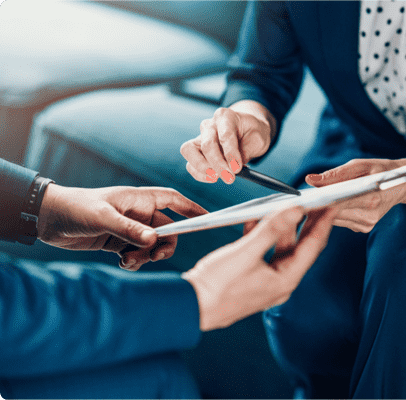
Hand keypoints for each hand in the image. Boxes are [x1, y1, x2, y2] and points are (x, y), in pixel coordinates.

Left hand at [38, 184, 206, 269]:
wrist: (48, 219)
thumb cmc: (76, 208)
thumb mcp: (103, 218)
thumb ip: (129, 230)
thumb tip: (155, 241)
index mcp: (139, 199)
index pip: (173, 201)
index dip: (191, 209)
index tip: (206, 218)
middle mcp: (138, 213)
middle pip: (167, 230)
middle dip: (165, 244)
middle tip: (155, 255)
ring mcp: (129, 228)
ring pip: (152, 245)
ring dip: (147, 255)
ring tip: (130, 260)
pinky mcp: (117, 242)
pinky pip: (137, 253)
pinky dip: (135, 261)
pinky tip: (123, 263)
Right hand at [180, 100, 276, 184]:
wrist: (246, 131)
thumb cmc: (251, 132)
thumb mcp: (258, 138)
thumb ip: (246, 151)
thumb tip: (234, 167)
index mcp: (226, 116)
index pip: (225, 135)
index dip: (230, 154)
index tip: (237, 168)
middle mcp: (209, 125)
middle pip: (207, 144)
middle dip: (218, 164)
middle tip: (230, 177)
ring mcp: (199, 137)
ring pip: (189, 151)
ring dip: (203, 169)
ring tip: (219, 177)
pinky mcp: (194, 150)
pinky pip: (190, 164)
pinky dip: (199, 174)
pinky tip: (214, 177)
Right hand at [182, 206, 336, 330]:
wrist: (189, 307)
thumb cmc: (217, 285)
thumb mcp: (246, 252)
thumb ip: (272, 229)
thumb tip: (296, 210)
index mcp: (285, 279)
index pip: (313, 246)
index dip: (324, 222)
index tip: (333, 203)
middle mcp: (280, 282)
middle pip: (300, 247)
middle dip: (307, 223)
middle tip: (316, 200)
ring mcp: (266, 281)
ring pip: (280, 248)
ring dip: (281, 227)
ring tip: (284, 205)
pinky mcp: (251, 278)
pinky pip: (263, 253)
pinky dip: (262, 236)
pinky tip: (255, 220)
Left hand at [305, 158, 402, 232]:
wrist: (401, 183)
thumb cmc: (380, 170)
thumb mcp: (359, 165)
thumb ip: (334, 174)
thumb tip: (310, 180)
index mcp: (371, 198)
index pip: (337, 203)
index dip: (318, 201)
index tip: (304, 198)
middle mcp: (369, 215)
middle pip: (333, 214)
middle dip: (319, 205)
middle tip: (305, 197)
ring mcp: (366, 224)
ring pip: (334, 220)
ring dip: (324, 210)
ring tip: (317, 199)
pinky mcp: (363, 228)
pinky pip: (341, 221)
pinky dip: (333, 213)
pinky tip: (332, 205)